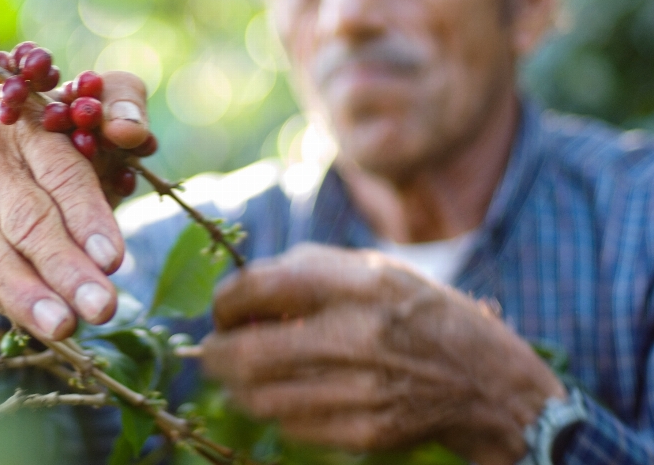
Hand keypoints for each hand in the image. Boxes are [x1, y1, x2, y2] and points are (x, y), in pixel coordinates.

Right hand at [0, 71, 150, 340]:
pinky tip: (40, 328)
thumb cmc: (86, 131)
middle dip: (66, 268)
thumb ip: (126, 105)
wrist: (44, 155)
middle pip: (29, 221)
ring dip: (30, 297)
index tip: (113, 259)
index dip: (87, 216)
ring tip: (65, 328)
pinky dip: (9, 305)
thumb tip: (128, 131)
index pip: (61, 173)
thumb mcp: (113, 102)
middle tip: (102, 307)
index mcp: (28, 123)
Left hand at [201, 244, 565, 464]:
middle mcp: (357, 335)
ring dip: (236, 385)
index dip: (225, 301)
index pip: (257, 288)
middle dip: (215, 353)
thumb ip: (306, 271)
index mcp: (356, 283)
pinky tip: (285, 395)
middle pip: (244, 353)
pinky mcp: (365, 431)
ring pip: (258, 397)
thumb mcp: (372, 269)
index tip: (223, 310)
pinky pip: (289, 425)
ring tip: (241, 373)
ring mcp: (361, 390)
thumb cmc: (418, 313)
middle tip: (213, 349)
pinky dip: (275, 410)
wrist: (487, 381)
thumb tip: (241, 293)